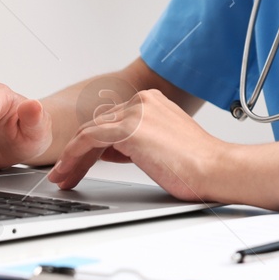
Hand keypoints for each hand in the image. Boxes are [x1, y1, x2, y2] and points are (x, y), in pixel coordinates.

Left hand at [47, 89, 231, 202]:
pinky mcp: (128, 129)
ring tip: (62, 178)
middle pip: (96, 126)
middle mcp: (142, 101)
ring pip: (88, 133)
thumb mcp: (163, 144)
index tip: (80, 164)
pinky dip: (73, 158)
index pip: (111, 121)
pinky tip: (68, 173)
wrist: (216, 169)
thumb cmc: (197, 165)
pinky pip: (87, 141)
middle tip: (65, 174)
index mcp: (152, 101)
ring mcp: (135, 112)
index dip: (91, 146)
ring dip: (71, 158)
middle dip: (77, 152)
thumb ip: (138, 141)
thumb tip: (114, 151)